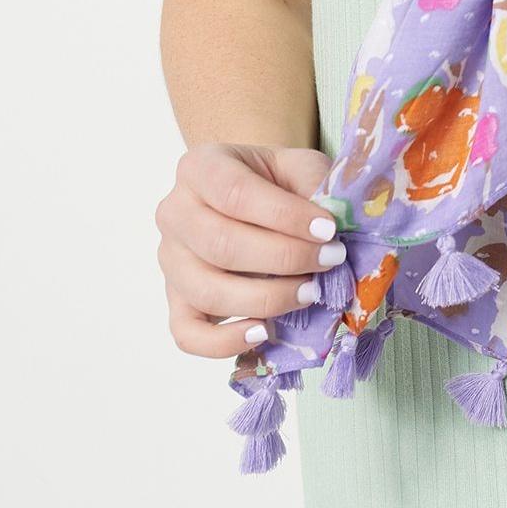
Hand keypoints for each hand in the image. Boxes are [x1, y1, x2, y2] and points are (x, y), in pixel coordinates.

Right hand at [155, 143, 340, 357]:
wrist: (253, 196)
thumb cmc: (276, 181)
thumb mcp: (299, 165)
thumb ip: (314, 185)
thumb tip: (335, 224)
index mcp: (200, 168)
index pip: (235, 193)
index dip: (284, 216)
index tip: (328, 229)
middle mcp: (175, 213)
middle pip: (221, 245)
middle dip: (285, 258)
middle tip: (331, 260)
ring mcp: (170, 260)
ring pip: (207, 291)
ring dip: (267, 298)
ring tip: (310, 292)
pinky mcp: (175, 300)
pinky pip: (188, 334)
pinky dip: (225, 342)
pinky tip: (264, 331)